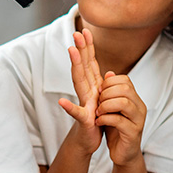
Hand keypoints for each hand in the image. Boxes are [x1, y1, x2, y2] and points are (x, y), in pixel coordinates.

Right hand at [57, 29, 103, 154]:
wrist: (88, 140)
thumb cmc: (95, 119)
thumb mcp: (102, 100)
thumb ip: (103, 85)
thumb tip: (110, 72)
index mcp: (93, 87)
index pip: (90, 64)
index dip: (88, 48)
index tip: (86, 31)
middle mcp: (86, 92)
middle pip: (82, 68)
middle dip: (80, 50)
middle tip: (77, 33)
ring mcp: (84, 104)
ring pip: (79, 83)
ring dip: (75, 67)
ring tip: (72, 52)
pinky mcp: (84, 119)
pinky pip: (76, 113)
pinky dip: (69, 107)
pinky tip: (61, 102)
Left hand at [95, 71, 145, 166]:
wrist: (122, 153)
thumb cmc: (116, 129)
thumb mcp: (110, 108)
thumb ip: (110, 92)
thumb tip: (109, 73)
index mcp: (134, 99)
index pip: (125, 80)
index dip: (109, 83)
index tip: (99, 91)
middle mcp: (139, 107)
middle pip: (125, 89)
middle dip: (106, 93)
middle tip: (97, 103)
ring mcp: (138, 120)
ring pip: (124, 103)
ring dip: (106, 106)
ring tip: (98, 113)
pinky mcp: (133, 133)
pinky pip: (119, 121)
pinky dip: (105, 119)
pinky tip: (99, 122)